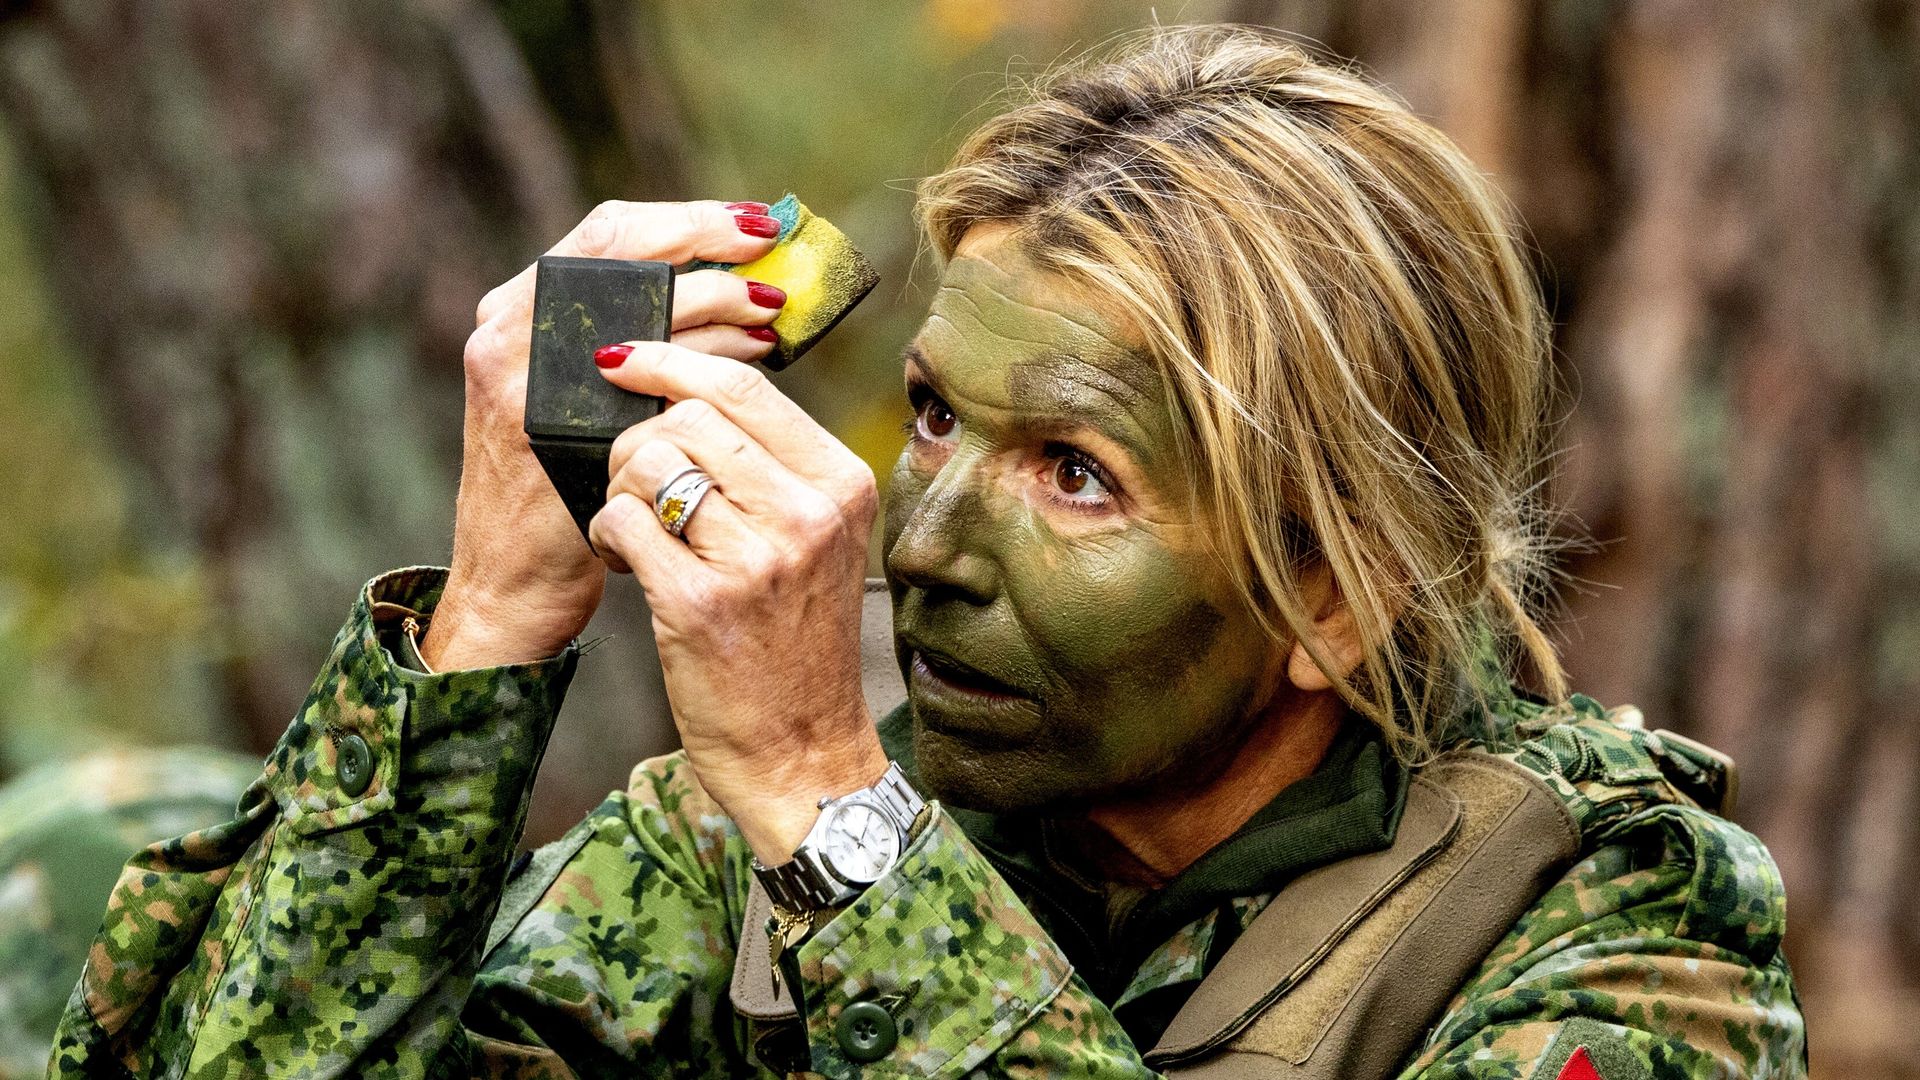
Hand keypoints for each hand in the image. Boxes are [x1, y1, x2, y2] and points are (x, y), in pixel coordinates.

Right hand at [423, 200, 790, 669]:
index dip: (684, 219)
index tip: (753, 222)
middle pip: (617, 251)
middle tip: (771, 248)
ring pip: (633, 306)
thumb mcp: (592, 401)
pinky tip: (750, 366)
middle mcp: (508, 332)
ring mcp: (521, 377)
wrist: (513, 584)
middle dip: (704, 242)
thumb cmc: (568, 488)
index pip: (606, 234)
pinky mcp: (544, 425)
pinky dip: (702, 359)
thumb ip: (643, 344)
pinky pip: (641, 373)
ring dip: (714, 300)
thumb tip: (744, 296)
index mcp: (519, 312)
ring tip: (770, 309)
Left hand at [587, 342, 887, 861]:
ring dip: (620, 489)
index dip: (669, 361)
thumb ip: (773, 464)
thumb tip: (685, 382)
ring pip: (647, 463)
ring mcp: (758, 559)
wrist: (802, 751)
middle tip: (637, 485)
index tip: (624, 360)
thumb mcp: (817, 540)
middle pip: (687, 417)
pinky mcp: (701, 603)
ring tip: (637, 531)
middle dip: (639, 440)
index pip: (743, 387)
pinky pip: (621, 521)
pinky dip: (607, 535)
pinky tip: (629, 563)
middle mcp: (808, 514)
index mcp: (841, 484)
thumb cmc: (797, 641)